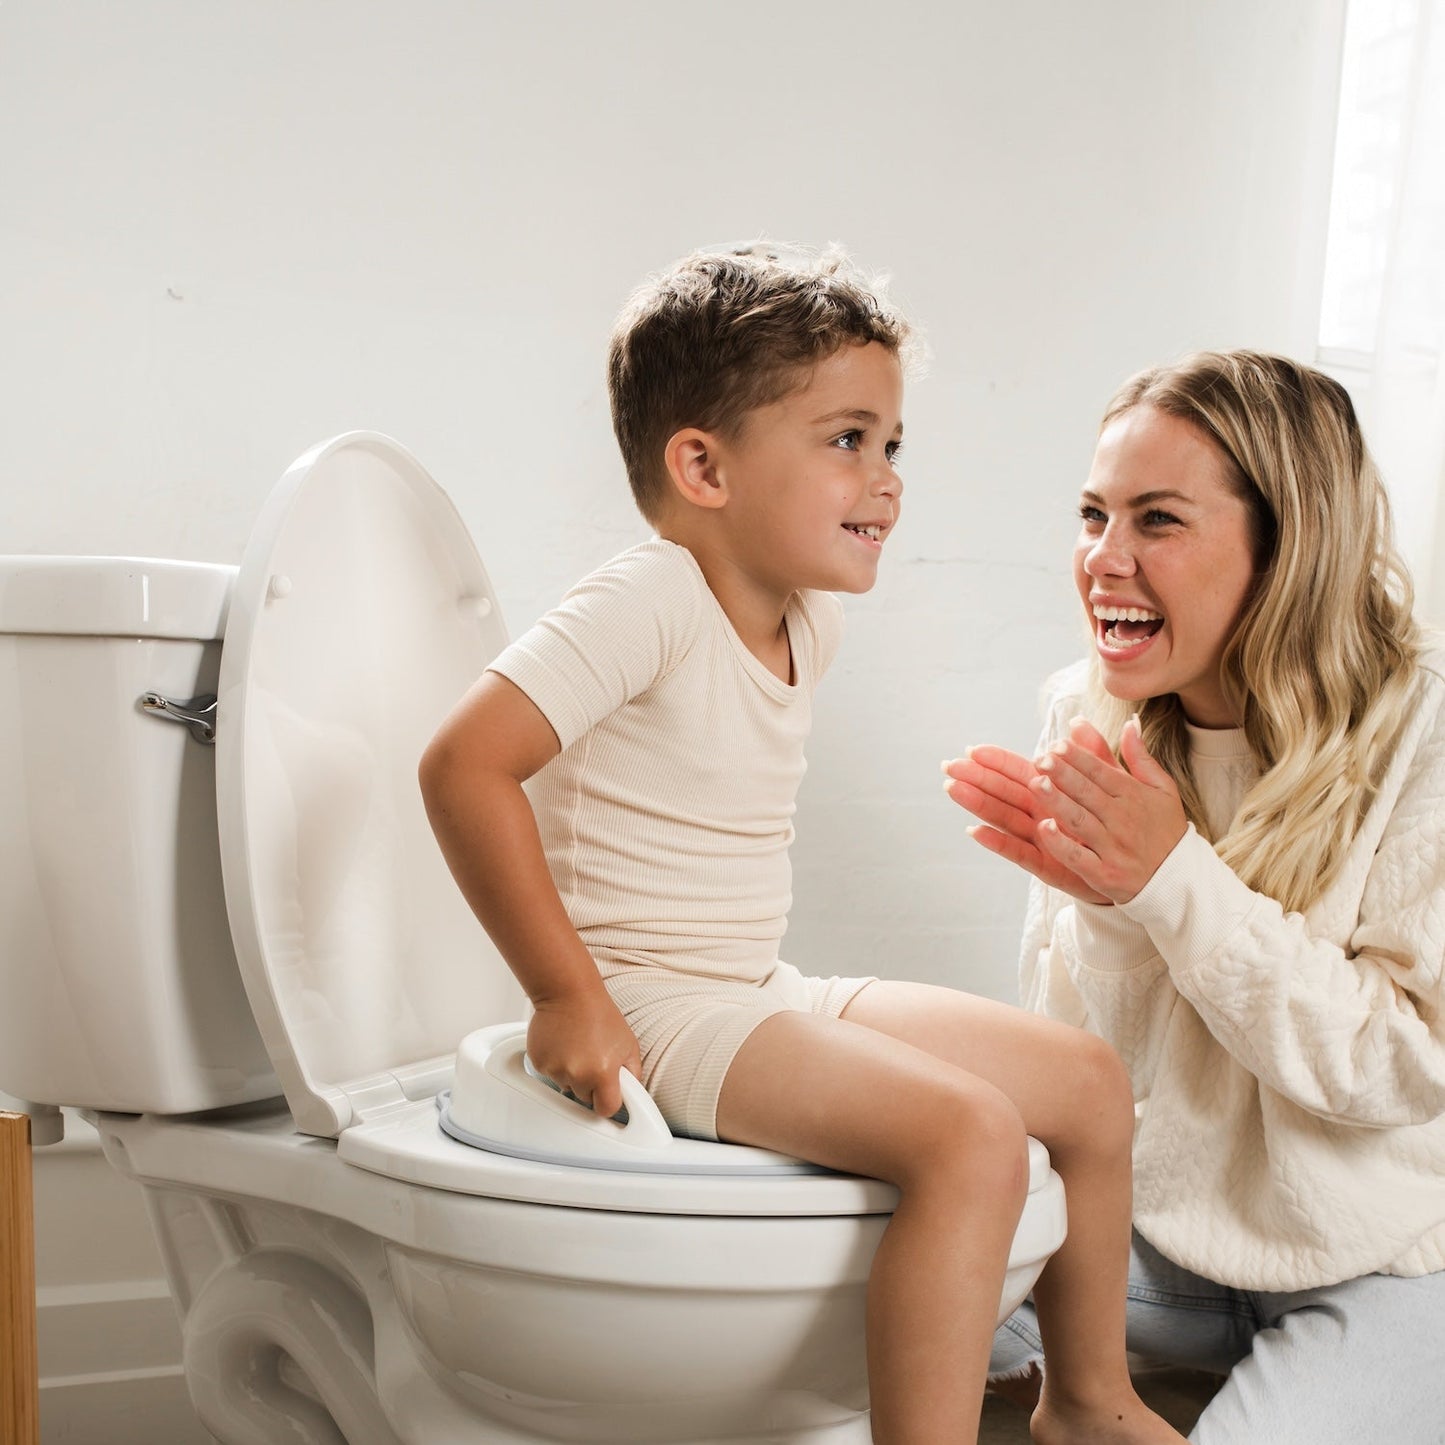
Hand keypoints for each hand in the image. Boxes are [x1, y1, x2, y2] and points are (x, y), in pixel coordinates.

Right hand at [526, 984, 641, 1119]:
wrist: (569, 993)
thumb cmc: (600, 1014)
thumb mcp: (628, 1044)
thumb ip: (633, 1073)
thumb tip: (632, 1094)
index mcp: (603, 1073)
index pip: (606, 1108)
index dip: (609, 1102)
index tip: (608, 1095)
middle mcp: (578, 1075)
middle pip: (585, 1098)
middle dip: (590, 1085)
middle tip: (593, 1060)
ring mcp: (556, 1069)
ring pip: (566, 1086)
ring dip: (572, 1074)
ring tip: (578, 1048)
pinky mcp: (540, 1063)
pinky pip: (550, 1074)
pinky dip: (556, 1064)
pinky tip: (564, 1045)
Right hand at [944, 731, 1112, 903]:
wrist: (1136, 872)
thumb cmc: (1115, 826)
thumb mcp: (1109, 785)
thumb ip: (1093, 756)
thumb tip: (1077, 722)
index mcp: (1052, 793)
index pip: (1018, 772)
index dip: (996, 760)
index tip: (972, 749)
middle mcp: (1040, 814)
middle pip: (1003, 792)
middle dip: (976, 778)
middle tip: (949, 766)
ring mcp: (1040, 840)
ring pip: (1003, 817)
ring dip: (977, 803)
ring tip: (954, 789)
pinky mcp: (1046, 865)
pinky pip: (1018, 852)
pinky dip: (997, 842)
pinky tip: (975, 831)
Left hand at [1031, 715, 1186, 902]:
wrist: (1179, 880)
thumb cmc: (1165, 830)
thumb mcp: (1162, 790)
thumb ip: (1141, 757)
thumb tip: (1130, 723)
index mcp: (1134, 797)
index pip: (1101, 772)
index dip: (1079, 758)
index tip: (1057, 743)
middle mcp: (1122, 820)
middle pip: (1088, 793)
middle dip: (1063, 774)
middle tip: (1041, 758)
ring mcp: (1113, 848)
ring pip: (1080, 821)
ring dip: (1057, 802)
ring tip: (1035, 783)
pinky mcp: (1104, 874)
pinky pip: (1079, 857)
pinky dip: (1062, 844)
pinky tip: (1044, 828)